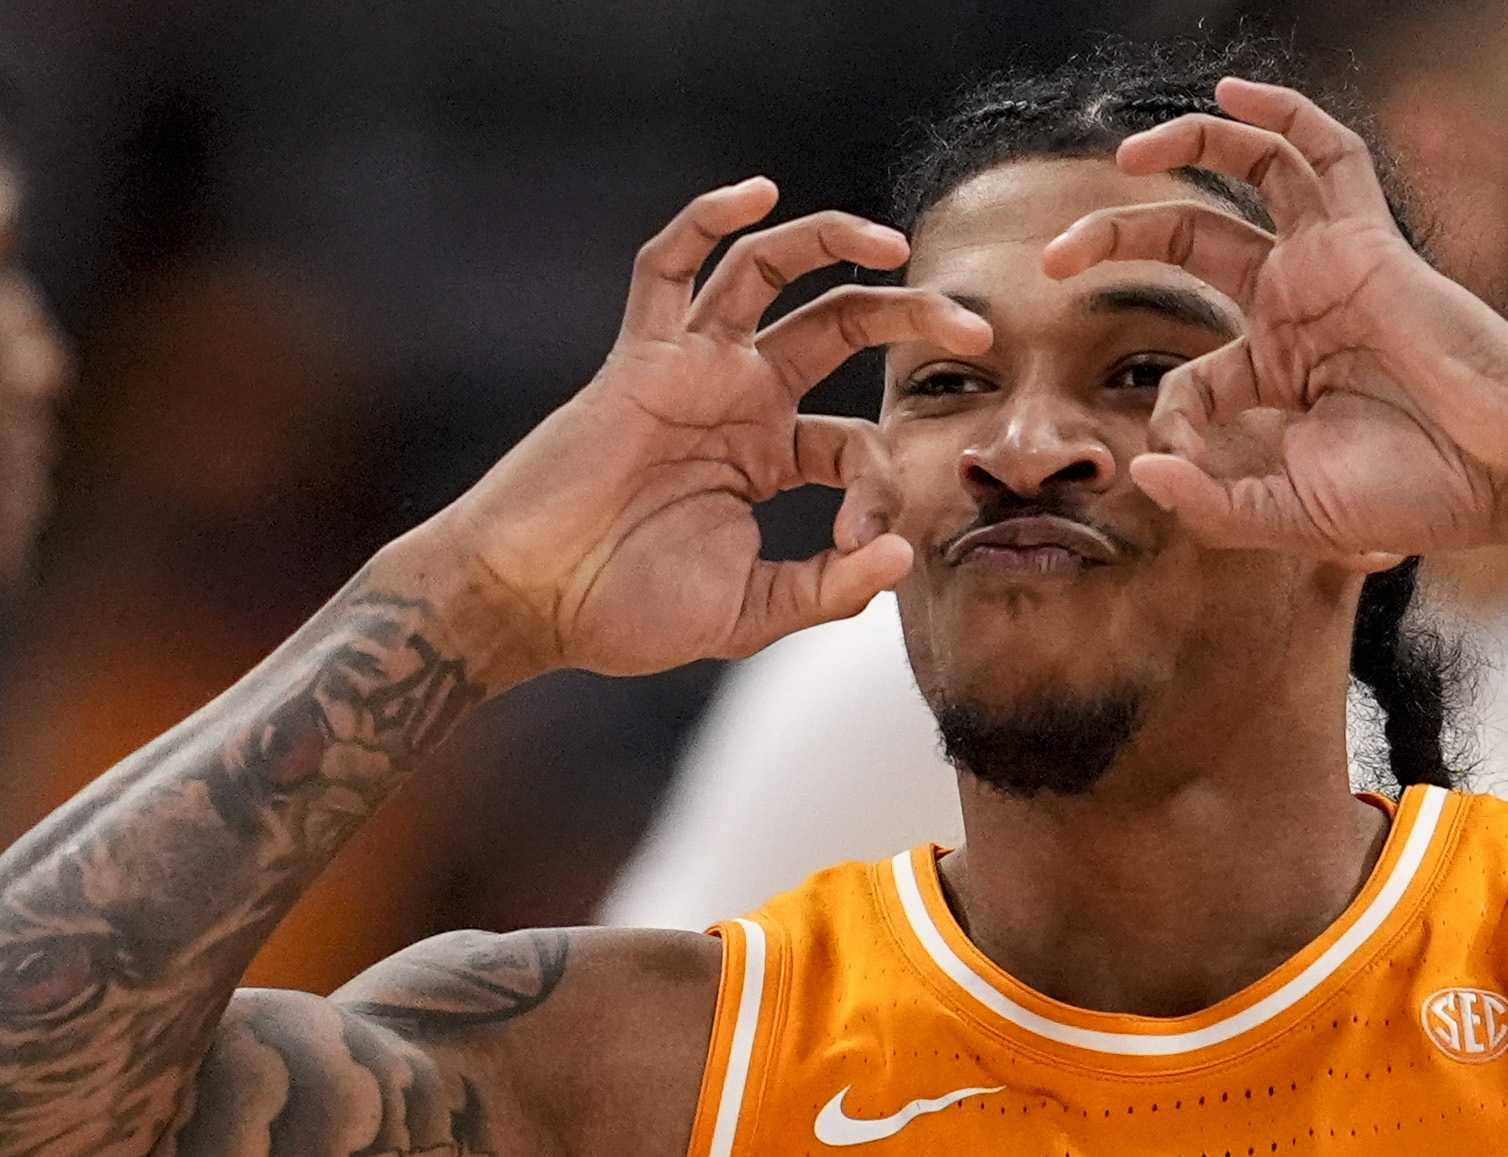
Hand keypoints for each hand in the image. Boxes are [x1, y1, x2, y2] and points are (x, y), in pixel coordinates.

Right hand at [431, 179, 990, 678]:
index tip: (865, 543)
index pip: (859, 444)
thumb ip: (826, 587)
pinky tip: (756, 193)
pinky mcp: (640, 356)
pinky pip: (667, 266)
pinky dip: (705, 220)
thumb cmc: (625, 611)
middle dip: (914, 318)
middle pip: (843, 327)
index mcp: (769, 457)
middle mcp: (740, 400)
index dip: (883, 486)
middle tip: (978, 331)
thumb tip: (901, 554)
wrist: (530, 604)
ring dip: (833, 243)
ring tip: (895, 244)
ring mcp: (692, 370)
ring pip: (769, 272)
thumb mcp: (751, 612)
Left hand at [1041, 79, 1507, 562]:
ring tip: (1124, 158)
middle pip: (1187, 241)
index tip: (1174, 458)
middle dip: (1115, 238)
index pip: (1189, 377)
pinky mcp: (1366, 241)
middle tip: (1053, 258)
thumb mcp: (1294, 517)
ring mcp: (1329, 267)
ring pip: (1249, 173)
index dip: (1165, 416)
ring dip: (1184, 149)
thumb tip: (1143, 472)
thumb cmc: (1419, 496)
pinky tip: (1231, 95)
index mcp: (1276, 373)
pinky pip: (1323, 153)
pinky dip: (1281, 115)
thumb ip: (1214, 506)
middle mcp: (1295, 308)